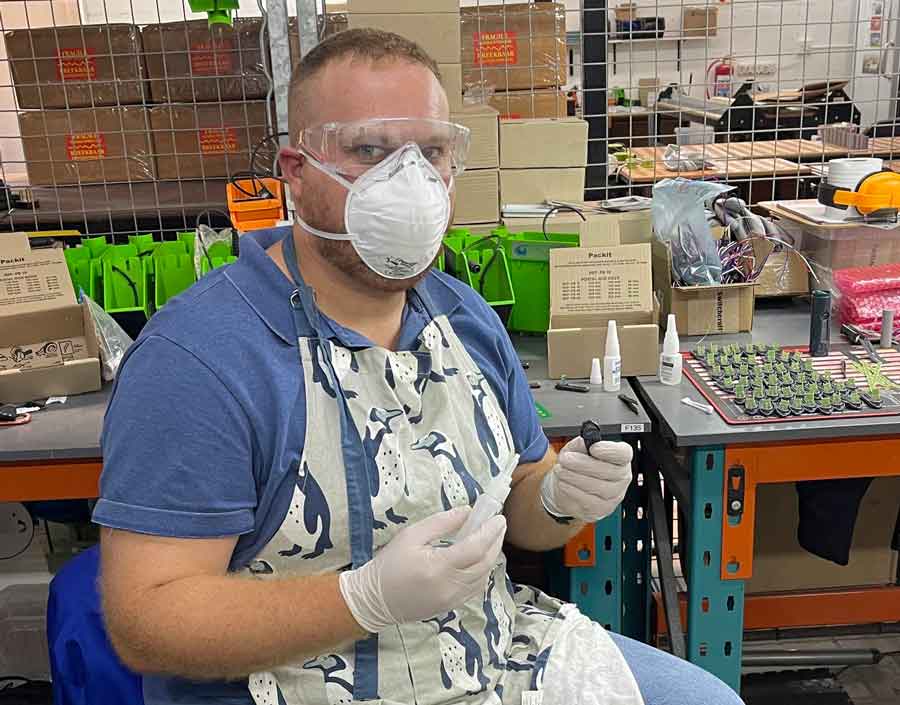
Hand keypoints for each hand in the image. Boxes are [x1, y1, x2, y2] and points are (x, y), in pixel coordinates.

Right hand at [338, 507, 505, 632]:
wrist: (374, 600)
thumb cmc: (390, 564)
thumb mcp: (411, 535)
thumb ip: (441, 523)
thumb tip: (467, 512)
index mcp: (438, 567)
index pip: (475, 548)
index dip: (490, 532)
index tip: (498, 517)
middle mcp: (450, 587)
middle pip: (485, 563)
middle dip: (495, 542)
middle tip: (498, 524)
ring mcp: (452, 600)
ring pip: (483, 577)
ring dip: (491, 557)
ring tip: (490, 538)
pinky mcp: (451, 607)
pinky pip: (475, 588)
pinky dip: (482, 571)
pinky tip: (479, 559)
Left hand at [540, 437, 632, 522]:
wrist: (567, 485)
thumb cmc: (576, 464)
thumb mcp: (577, 448)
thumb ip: (582, 444)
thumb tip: (584, 443)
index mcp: (619, 458)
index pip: (623, 454)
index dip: (610, 451)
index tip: (593, 448)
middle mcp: (622, 477)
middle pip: (611, 472)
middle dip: (584, 464)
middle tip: (566, 459)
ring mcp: (614, 496)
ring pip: (600, 488)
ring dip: (575, 478)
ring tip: (560, 470)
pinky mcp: (601, 509)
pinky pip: (590, 501)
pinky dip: (573, 491)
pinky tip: (563, 483)